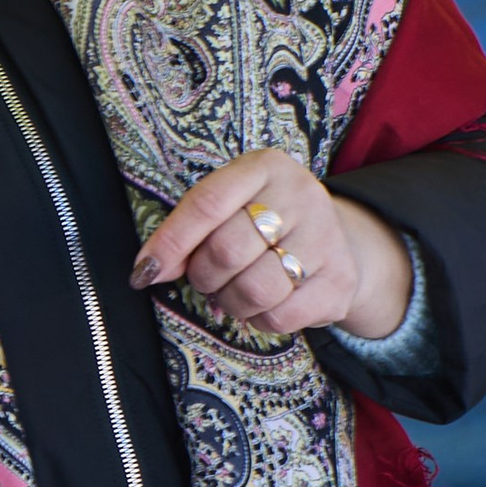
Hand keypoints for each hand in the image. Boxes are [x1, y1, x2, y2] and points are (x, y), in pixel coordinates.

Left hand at [129, 149, 410, 338]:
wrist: (335, 240)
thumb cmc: (263, 222)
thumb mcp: (228, 208)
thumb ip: (188, 231)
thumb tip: (148, 270)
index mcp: (265, 167)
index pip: (207, 204)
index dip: (171, 242)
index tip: (145, 272)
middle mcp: (301, 195)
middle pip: (227, 250)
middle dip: (203, 275)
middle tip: (207, 278)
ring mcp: (326, 237)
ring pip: (254, 289)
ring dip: (230, 302)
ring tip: (234, 291)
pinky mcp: (340, 281)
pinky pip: (280, 317)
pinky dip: (259, 319)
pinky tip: (263, 304)